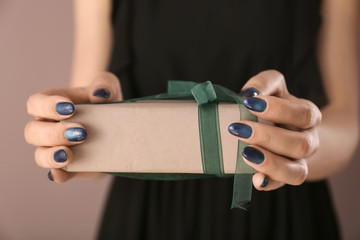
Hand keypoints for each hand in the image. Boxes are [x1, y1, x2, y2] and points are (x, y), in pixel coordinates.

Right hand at [24, 72, 122, 182]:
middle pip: (34, 131)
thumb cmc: (107, 103)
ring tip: (68, 154)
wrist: (118, 128)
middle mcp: (49, 127)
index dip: (47, 106)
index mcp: (53, 105)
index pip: (36, 103)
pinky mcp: (71, 167)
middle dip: (54, 133)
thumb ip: (105, 84)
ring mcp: (57, 149)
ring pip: (40, 155)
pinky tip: (63, 173)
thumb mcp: (110, 89)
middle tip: (81, 132)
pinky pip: (57, 174)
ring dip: (51, 155)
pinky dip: (58, 174)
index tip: (68, 108)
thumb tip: (100, 93)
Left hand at [228, 70, 321, 190]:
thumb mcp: (274, 90)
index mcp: (308, 116)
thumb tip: (249, 93)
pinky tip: (255, 180)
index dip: (278, 109)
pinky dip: (269, 183)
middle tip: (239, 128)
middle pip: (301, 144)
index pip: (302, 113)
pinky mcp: (284, 176)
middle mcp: (309, 141)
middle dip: (268, 137)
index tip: (249, 102)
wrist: (291, 132)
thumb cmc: (277, 108)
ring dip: (270, 163)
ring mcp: (299, 162)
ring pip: (297, 171)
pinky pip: (282, 185)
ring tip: (245, 153)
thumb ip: (264, 83)